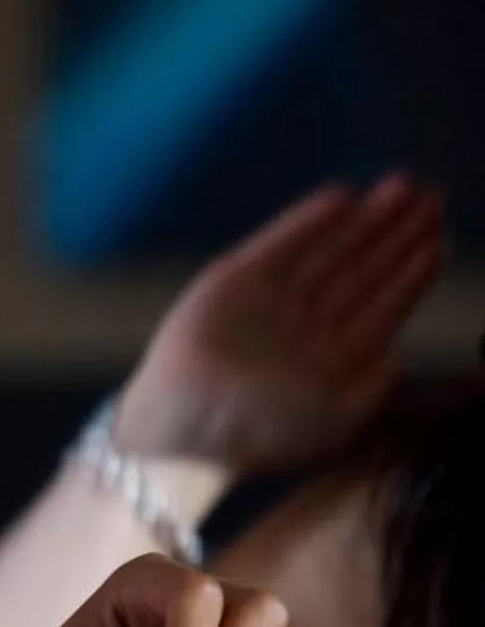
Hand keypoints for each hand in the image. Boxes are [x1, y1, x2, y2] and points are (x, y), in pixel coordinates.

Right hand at [113, 176, 444, 481]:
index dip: (413, 270)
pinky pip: (279, 243)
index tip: (441, 238)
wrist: (185, 430)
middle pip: (362, 270)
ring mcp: (271, 300)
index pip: (384, 304)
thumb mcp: (336, 426)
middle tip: (433, 199)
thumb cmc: (260, 438)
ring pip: (330, 251)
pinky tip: (341, 199)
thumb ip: (375, 391)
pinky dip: (307, 221)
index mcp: (335, 358)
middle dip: (397, 235)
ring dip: (365, 221)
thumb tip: (401, 358)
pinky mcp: (234, 280)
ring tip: (401, 188)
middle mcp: (307, 324)